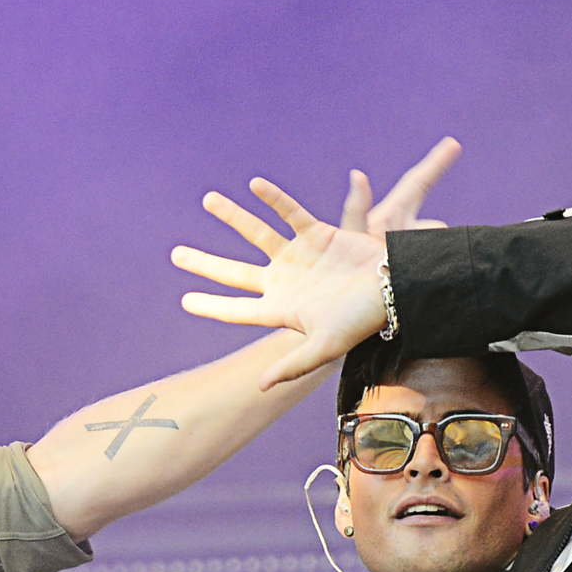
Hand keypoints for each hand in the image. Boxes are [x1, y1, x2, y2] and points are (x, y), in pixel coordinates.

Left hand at [173, 137, 459, 389]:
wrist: (396, 288)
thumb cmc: (363, 322)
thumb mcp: (325, 347)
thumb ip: (293, 365)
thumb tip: (261, 386)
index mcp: (282, 309)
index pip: (237, 309)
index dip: (211, 305)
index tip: (185, 301)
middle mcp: (285, 281)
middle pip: (235, 272)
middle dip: (205, 263)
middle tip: (175, 255)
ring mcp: (299, 256)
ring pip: (256, 233)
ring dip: (233, 216)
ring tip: (209, 199)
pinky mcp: (318, 233)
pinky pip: (289, 211)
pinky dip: (272, 198)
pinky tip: (254, 184)